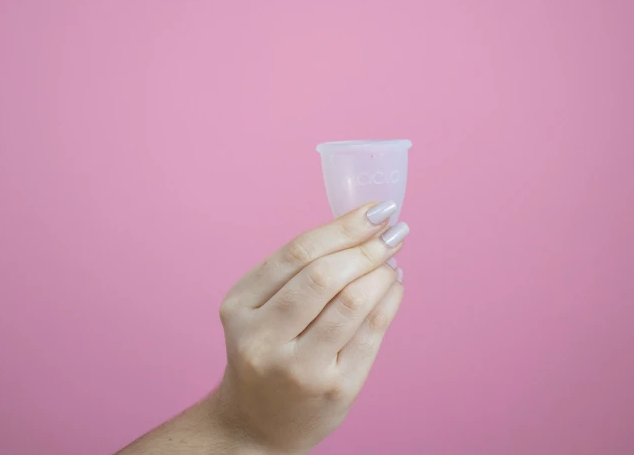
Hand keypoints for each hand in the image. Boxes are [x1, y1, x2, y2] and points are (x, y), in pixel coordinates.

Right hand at [214, 201, 408, 453]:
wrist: (258, 423)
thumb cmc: (266, 353)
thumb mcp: (259, 310)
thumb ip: (298, 272)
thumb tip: (363, 228)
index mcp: (240, 308)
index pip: (297, 254)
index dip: (342, 226)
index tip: (374, 210)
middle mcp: (263, 340)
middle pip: (324, 276)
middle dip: (366, 246)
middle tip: (392, 231)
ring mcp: (300, 369)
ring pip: (352, 302)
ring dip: (382, 271)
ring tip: (391, 258)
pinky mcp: (336, 389)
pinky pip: (372, 332)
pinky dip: (390, 300)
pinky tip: (394, 284)